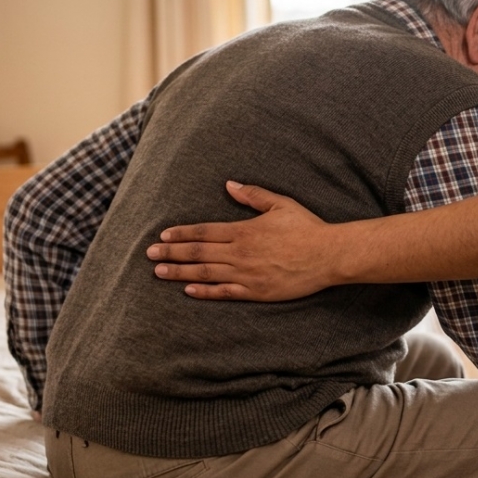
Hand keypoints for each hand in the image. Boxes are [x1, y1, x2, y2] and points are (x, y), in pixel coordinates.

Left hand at [147, 181, 333, 300]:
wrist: (329, 255)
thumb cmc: (307, 228)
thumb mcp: (280, 204)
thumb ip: (252, 195)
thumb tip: (229, 185)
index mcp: (244, 230)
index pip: (204, 232)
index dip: (181, 234)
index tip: (163, 235)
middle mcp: (240, 253)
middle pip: (198, 252)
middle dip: (171, 252)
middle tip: (149, 253)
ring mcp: (247, 274)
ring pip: (205, 273)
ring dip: (179, 272)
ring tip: (159, 272)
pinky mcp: (256, 291)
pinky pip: (224, 292)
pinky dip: (205, 291)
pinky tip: (188, 290)